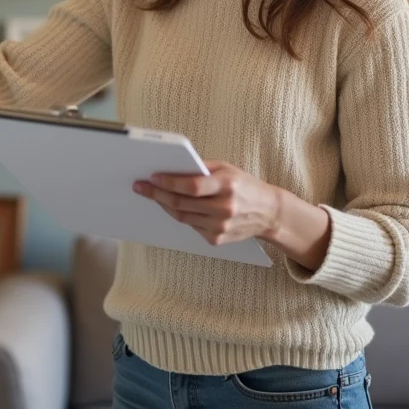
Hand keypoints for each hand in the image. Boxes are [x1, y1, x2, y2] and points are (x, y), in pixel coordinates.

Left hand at [134, 161, 282, 245]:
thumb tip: (170, 169)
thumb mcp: (226, 169)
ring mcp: (220, 226)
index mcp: (227, 186)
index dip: (169, 182)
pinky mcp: (216, 239)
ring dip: (164, 205)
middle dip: (157, 194)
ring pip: (182, 216)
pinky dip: (181, 215)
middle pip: (181, 203)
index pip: (192, 186)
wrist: (267, 212)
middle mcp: (224, 208)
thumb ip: (201, 169)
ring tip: (152, 194)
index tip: (152, 177)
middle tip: (141, 187)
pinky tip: (173, 206)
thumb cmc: (244, 185)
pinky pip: (191, 226)